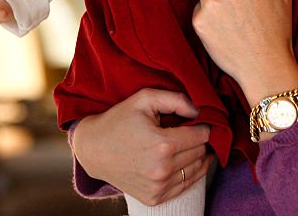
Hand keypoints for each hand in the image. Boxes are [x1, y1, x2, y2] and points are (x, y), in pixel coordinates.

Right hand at [71, 89, 213, 206]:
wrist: (93, 149)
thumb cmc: (119, 120)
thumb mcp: (145, 99)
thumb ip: (177, 100)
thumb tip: (201, 110)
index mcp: (163, 145)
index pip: (202, 136)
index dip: (203, 125)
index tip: (197, 121)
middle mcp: (162, 170)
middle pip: (200, 152)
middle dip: (199, 140)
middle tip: (190, 131)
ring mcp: (158, 187)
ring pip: (197, 170)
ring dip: (197, 157)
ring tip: (187, 145)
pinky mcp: (154, 199)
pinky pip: (185, 186)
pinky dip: (189, 173)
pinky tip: (183, 161)